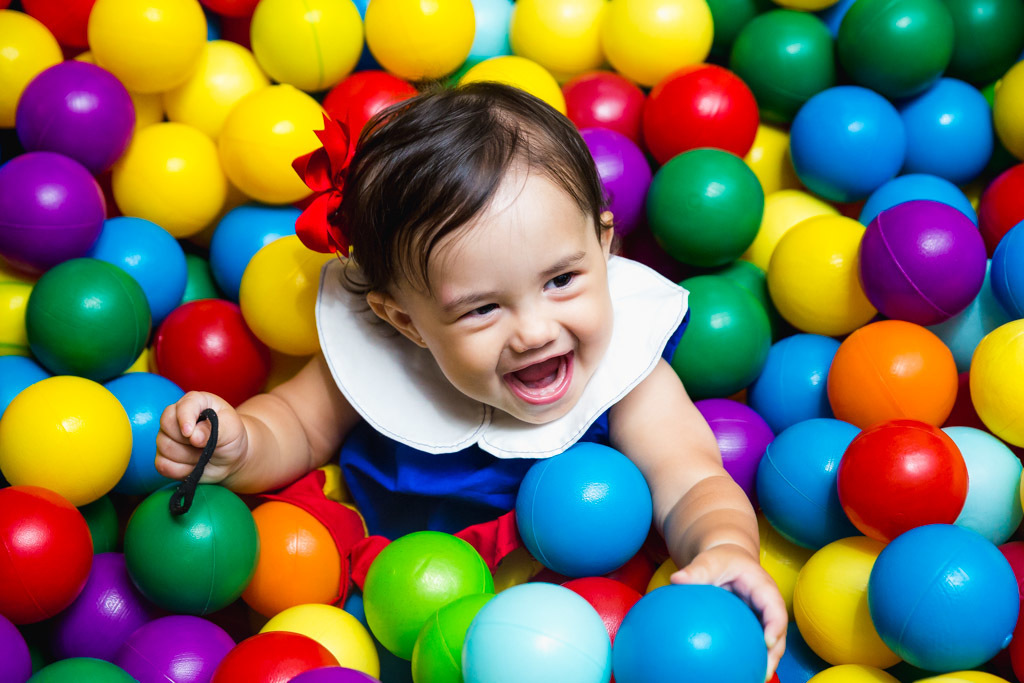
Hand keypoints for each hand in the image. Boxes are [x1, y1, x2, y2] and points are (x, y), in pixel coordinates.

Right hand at [156, 391, 248, 484]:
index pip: (181, 407)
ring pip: (164, 447)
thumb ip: (215, 429)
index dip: (184, 419)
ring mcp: (167, 437)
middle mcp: (176, 416)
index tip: (189, 432)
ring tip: (203, 454)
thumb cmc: (231, 437)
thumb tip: (194, 436)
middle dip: (187, 441)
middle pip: (166, 426)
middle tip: (206, 445)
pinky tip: (194, 466)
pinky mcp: (164, 456)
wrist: (230, 458)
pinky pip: (163, 465)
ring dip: (188, 457)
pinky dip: (181, 470)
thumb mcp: (231, 429)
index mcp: (195, 402)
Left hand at [671, 544, 787, 682]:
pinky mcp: (754, 625)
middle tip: (763, 673)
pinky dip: (749, 657)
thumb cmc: (720, 559)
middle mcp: (768, 605)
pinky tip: (733, 672)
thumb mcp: (710, 561)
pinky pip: (754, 643)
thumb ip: (696, 570)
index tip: (767, 642)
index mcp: (763, 587)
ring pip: (770, 643)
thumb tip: (676, 580)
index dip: (775, 626)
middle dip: (773, 654)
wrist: (727, 559)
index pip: (775, 607)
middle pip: (778, 632)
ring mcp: (763, 617)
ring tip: (753, 679)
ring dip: (765, 662)